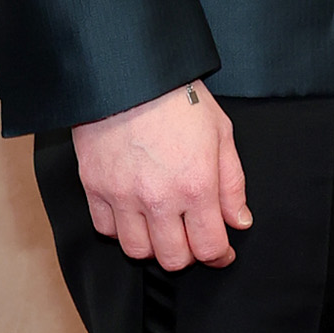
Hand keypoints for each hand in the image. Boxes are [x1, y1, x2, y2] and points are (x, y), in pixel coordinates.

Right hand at [72, 80, 252, 269]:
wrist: (129, 73)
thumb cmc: (177, 97)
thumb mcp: (221, 133)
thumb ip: (232, 183)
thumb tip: (239, 221)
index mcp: (196, 186)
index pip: (209, 247)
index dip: (220, 256)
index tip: (221, 252)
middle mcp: (158, 198)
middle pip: (173, 259)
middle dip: (188, 255)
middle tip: (191, 238)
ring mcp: (122, 195)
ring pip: (136, 250)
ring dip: (153, 246)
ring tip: (161, 227)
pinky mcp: (94, 186)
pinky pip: (105, 229)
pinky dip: (120, 229)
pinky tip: (133, 213)